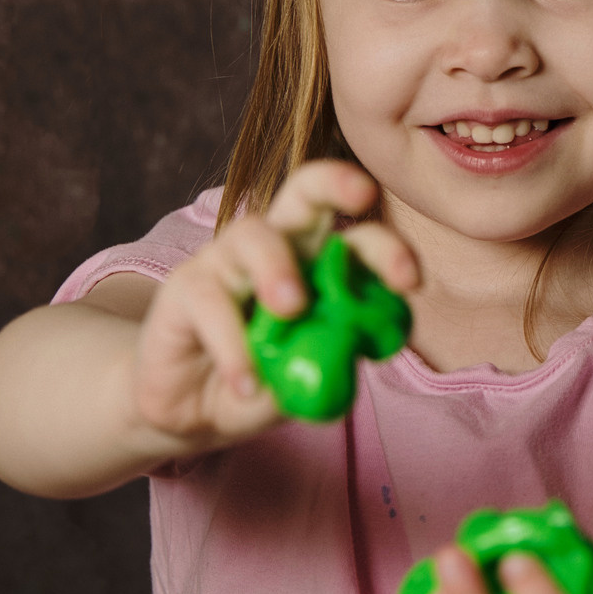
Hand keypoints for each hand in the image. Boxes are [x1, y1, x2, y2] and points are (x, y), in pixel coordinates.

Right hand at [131, 160, 419, 456]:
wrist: (192, 411)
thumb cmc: (262, 382)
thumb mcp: (307, 376)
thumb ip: (332, 357)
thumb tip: (361, 344)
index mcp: (315, 262)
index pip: (356, 237)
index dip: (386, 248)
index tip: (409, 281)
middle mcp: (273, 247)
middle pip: (304, 189)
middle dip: (336, 183)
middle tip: (363, 194)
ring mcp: (224, 262)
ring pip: (252, 234)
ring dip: (278, 266)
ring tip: (292, 309)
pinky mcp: (183, 290)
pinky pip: (210, 300)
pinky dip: (233, 344)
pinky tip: (247, 384)